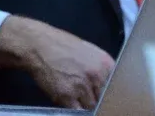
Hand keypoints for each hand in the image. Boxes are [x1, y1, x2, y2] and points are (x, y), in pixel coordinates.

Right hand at [0, 15, 114, 109]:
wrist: (37, 44)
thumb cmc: (60, 45)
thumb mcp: (88, 51)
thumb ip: (100, 68)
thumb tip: (106, 84)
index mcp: (106, 63)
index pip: (116, 88)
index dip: (110, 93)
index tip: (106, 96)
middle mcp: (97, 75)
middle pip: (104, 99)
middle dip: (97, 98)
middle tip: (87, 94)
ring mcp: (82, 87)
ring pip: (91, 107)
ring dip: (85, 103)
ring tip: (75, 94)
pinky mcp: (67, 96)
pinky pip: (77, 111)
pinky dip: (74, 107)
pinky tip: (68, 99)